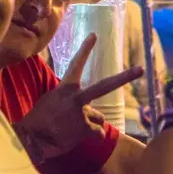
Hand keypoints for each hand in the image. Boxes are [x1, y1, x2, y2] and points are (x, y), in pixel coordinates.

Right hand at [14, 33, 144, 164]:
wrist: (31, 138)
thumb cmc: (39, 120)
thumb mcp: (50, 100)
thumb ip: (69, 98)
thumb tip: (82, 105)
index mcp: (65, 87)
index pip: (76, 64)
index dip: (85, 49)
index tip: (94, 35)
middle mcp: (77, 97)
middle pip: (106, 85)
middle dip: (125, 77)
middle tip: (141, 69)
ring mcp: (82, 113)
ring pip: (99, 118)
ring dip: (91, 124)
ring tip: (73, 128)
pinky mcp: (85, 129)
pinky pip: (99, 133)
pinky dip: (93, 137)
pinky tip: (77, 138)